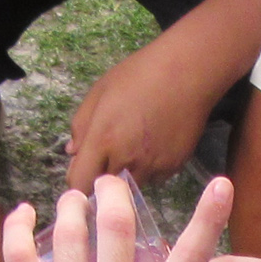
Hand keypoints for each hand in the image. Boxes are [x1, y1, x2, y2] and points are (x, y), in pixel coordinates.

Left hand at [0, 174, 234, 261]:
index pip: (190, 258)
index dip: (209, 216)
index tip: (221, 184)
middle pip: (117, 224)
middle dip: (113, 192)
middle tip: (108, 185)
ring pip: (71, 229)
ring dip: (71, 206)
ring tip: (70, 202)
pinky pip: (19, 256)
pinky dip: (18, 227)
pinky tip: (21, 215)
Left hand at [65, 38, 226, 187]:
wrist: (188, 73)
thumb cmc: (139, 75)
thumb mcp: (100, 91)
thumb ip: (81, 125)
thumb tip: (73, 152)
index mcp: (102, 140)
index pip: (79, 184)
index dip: (78, 182)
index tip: (84, 172)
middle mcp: (126, 160)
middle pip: (105, 189)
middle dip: (103, 177)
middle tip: (112, 152)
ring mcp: (152, 167)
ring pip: (131, 186)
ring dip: (128, 173)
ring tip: (137, 144)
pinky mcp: (172, 167)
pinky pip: (154, 178)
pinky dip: (150, 168)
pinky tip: (156, 143)